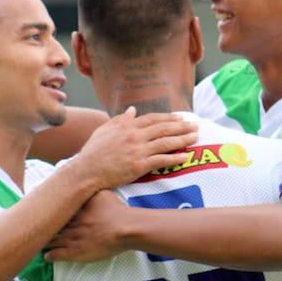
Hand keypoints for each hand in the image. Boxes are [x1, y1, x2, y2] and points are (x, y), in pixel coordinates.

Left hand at [45, 191, 128, 261]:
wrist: (124, 228)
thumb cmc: (116, 211)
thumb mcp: (102, 193)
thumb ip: (91, 189)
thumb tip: (85, 183)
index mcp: (74, 210)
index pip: (55, 211)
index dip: (49, 213)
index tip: (42, 213)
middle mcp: (69, 224)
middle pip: (50, 226)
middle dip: (43, 228)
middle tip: (37, 229)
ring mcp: (70, 239)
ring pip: (50, 241)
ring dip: (44, 242)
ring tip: (39, 243)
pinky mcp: (75, 253)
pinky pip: (56, 255)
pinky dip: (49, 256)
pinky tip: (47, 256)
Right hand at [70, 107, 197, 190]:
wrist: (87, 171)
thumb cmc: (93, 151)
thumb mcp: (105, 130)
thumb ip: (120, 119)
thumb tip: (132, 110)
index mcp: (127, 125)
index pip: (153, 118)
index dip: (169, 117)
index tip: (181, 117)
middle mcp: (134, 135)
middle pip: (164, 128)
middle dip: (182, 126)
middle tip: (195, 125)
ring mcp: (138, 150)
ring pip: (166, 142)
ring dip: (183, 139)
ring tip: (195, 137)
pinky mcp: (139, 165)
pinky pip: (161, 160)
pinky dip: (175, 158)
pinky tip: (185, 157)